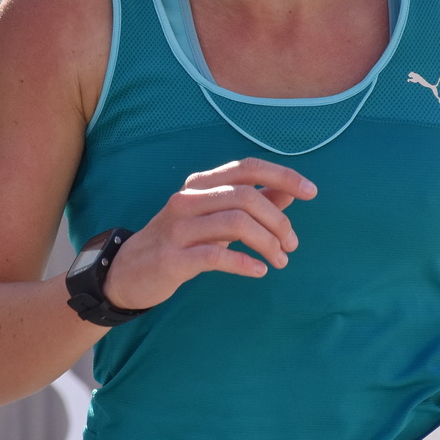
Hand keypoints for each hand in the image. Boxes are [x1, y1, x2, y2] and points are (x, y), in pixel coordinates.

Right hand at [102, 157, 316, 310]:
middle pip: (246, 196)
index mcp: (200, 184)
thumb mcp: (213, 217)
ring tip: (281, 260)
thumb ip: (249, 203)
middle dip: (279, 221)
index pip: (247, 168)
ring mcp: (178, 228)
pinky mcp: (173, 258)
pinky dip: (245, 263)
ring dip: (268, 243)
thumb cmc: (179, 242)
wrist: (127, 272)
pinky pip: (217, 256)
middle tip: (292, 244)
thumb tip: (290, 190)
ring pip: (236, 224)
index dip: (283, 176)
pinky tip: (260, 271)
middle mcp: (188, 199)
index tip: (311, 192)